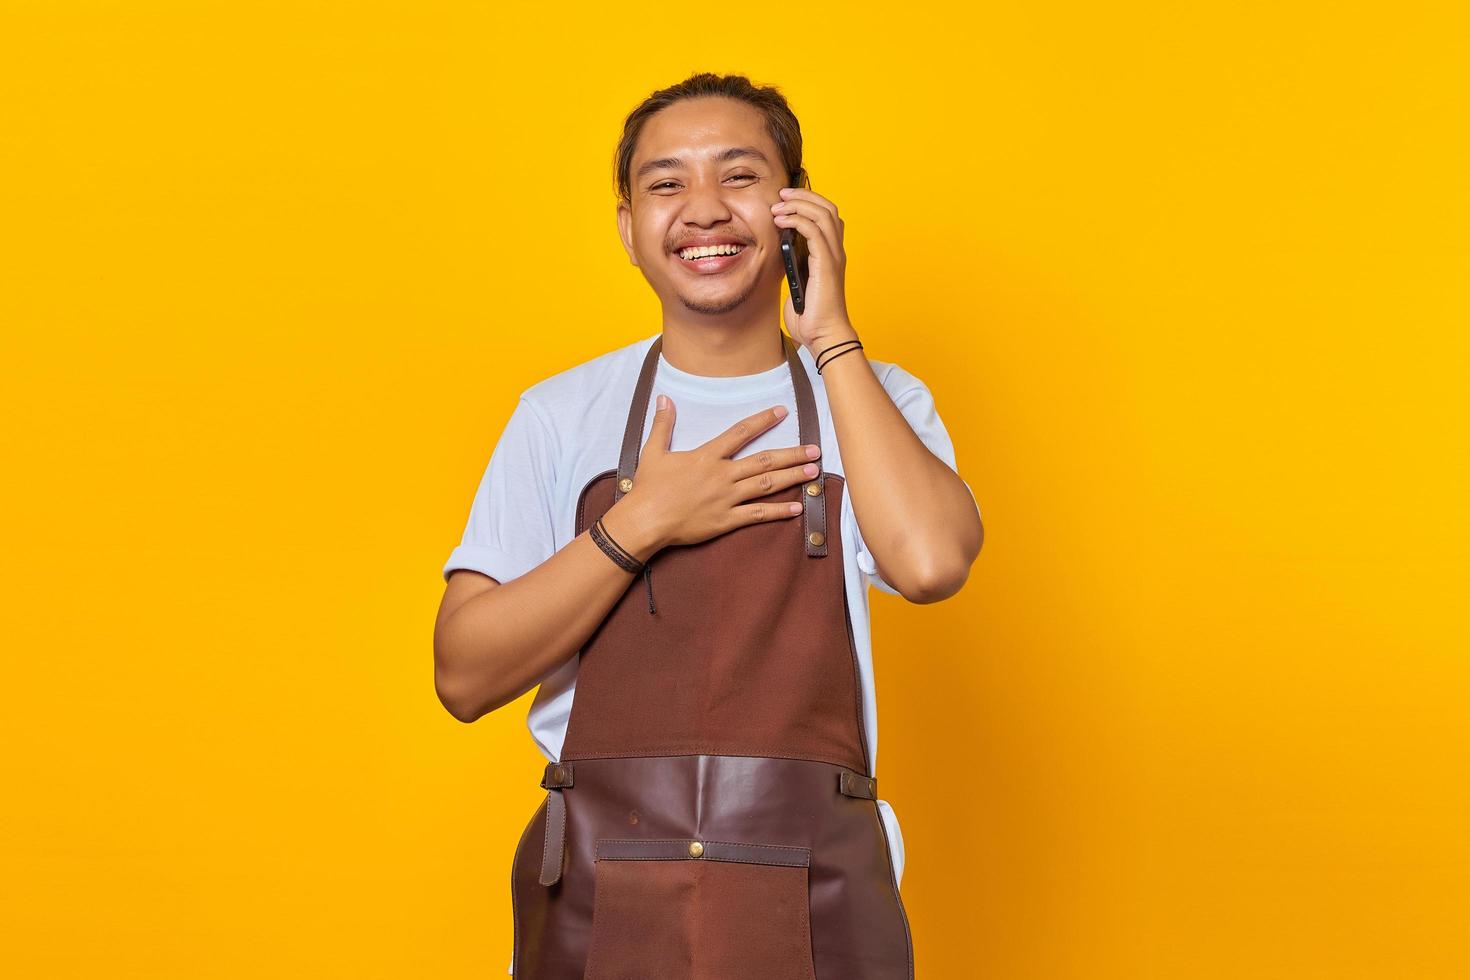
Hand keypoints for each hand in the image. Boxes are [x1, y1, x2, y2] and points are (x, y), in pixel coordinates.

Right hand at [612, 397, 822, 554]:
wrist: (645, 521)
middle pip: (764, 460)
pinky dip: (778, 512)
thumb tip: (664, 399)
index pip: (740, 433)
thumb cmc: (648, 488)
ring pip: (766, 485)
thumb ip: (663, 425)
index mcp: (707, 456)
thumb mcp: (653, 452)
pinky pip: (757, 515)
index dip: (763, 421)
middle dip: (792, 454)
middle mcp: (722, 475)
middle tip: (815, 449)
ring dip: (792, 477)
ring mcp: (727, 499)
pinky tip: (797, 508)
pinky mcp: (726, 520)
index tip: (782, 411)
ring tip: (813, 472)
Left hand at [771, 186, 856, 353]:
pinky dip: (797, 220)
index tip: (785, 200)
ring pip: (822, 214)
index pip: (827, 215)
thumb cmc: (810, 315)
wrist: (823, 334)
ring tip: (778, 206)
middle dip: (803, 196)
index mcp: (830, 254)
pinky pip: (814, 230)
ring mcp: (834, 256)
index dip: (808, 201)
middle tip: (781, 195)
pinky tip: (781, 221)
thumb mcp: (798, 282)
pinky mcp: (826, 263)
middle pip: (828, 208)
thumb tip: (778, 251)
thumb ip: (793, 264)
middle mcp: (836, 251)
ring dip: (798, 204)